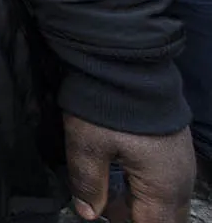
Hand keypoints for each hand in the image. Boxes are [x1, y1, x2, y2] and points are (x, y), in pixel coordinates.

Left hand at [65, 115, 195, 221]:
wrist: (129, 64)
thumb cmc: (109, 105)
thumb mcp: (88, 145)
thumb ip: (89, 184)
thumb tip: (88, 213)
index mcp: (163, 187)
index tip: (106, 217)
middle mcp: (180, 181)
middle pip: (164, 219)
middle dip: (136, 219)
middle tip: (106, 210)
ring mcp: (182, 165)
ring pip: (167, 203)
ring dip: (141, 208)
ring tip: (108, 198)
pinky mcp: (175, 150)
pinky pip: (166, 184)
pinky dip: (146, 191)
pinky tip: (120, 180)